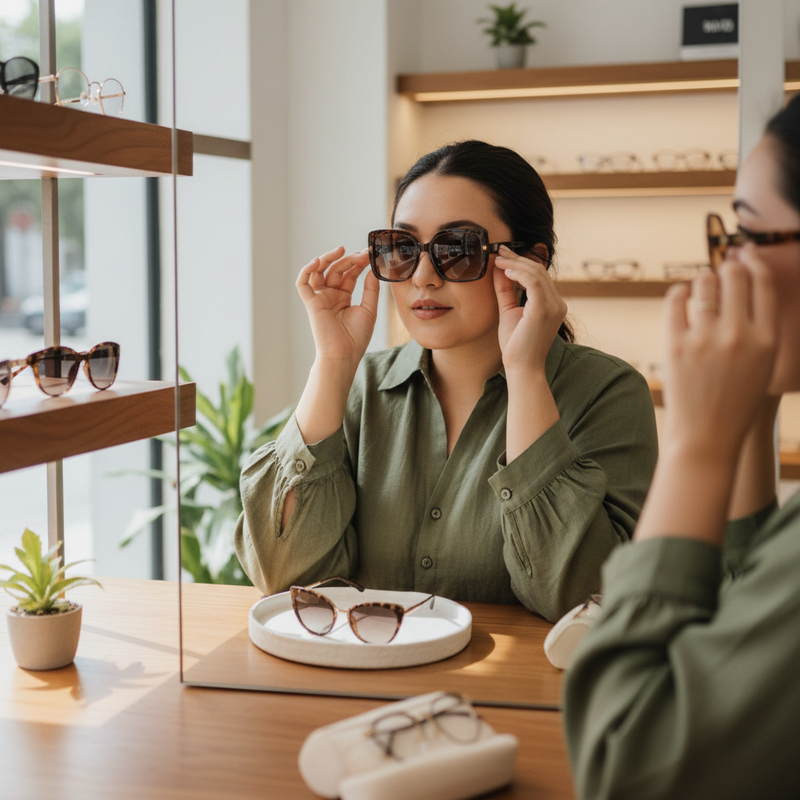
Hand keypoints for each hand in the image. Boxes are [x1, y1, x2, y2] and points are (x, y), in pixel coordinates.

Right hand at [296, 246, 379, 367]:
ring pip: (319, 271)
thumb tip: (373, 270)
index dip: (358, 263)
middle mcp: (330, 295)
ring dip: (328, 258)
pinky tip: (318, 261)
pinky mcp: (310, 302)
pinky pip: (303, 283)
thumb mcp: (369, 309)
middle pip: (336, 269)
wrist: (344, 354)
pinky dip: (307, 270)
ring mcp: (320, 298)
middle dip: (348, 259)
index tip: (369, 254)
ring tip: (341, 250)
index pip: (349, 273)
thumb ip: (370, 289)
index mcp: (343, 297)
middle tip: (362, 253)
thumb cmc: (356, 337)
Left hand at [493, 246, 566, 374]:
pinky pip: (533, 282)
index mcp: (552, 304)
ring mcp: (553, 306)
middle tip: (498, 251)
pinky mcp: (543, 310)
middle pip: (539, 270)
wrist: (521, 368)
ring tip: (497, 260)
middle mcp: (557, 304)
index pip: (539, 275)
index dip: (521, 262)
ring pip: (537, 273)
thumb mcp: (509, 311)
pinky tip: (505, 270)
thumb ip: (506, 291)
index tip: (503, 255)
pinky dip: (518, 273)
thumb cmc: (516, 345)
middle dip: (517, 258)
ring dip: (515, 263)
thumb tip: (499, 270)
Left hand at [662, 244, 777, 463]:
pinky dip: (678, 292)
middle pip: (735, 276)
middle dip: (729, 266)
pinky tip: (680, 295)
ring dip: (703, 279)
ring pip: (704, 284)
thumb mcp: (764, 366)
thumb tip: (748, 286)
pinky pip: (675, 302)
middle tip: (723, 267)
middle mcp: (738, 335)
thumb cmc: (736, 401)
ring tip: (702, 285)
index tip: (746, 254)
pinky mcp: (675, 345)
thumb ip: (760, 329)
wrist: (705, 436)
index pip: (763, 284)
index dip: (754, 262)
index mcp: (767, 340)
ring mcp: (705, 339)